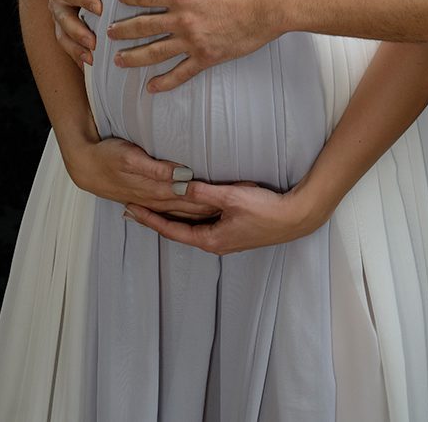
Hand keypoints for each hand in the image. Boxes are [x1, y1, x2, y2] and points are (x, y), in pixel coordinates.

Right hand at [46, 0, 108, 66]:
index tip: (98, 7)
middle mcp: (57, 0)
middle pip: (61, 18)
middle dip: (77, 31)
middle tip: (94, 41)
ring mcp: (61, 16)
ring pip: (63, 35)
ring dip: (76, 47)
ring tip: (92, 57)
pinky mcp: (69, 28)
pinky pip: (69, 45)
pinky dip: (78, 56)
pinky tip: (91, 66)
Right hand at [64, 135, 220, 220]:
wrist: (84, 164)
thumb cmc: (108, 156)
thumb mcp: (131, 158)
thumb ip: (157, 168)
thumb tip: (182, 176)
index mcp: (155, 189)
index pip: (191, 196)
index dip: (212, 197)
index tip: (233, 196)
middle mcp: (155, 198)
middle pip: (189, 207)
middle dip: (212, 207)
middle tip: (236, 205)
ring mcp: (149, 200)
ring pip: (181, 210)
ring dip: (201, 211)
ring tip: (223, 211)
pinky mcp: (144, 197)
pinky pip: (169, 209)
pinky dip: (184, 212)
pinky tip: (192, 213)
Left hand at [110, 0, 279, 91]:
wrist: (273, 5)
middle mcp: (182, 20)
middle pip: (143, 26)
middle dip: (122, 30)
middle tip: (108, 33)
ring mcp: (193, 41)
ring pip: (155, 53)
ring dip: (134, 57)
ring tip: (118, 61)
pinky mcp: (207, 56)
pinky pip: (181, 72)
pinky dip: (165, 82)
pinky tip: (151, 87)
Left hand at [124, 178, 322, 253]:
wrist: (295, 219)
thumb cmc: (266, 211)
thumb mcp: (232, 198)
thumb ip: (204, 192)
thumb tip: (179, 185)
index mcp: (210, 239)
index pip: (171, 230)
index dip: (150, 219)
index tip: (132, 210)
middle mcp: (214, 242)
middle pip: (178, 231)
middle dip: (157, 218)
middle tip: (136, 207)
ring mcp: (225, 238)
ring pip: (191, 227)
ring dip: (173, 217)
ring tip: (155, 206)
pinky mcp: (235, 231)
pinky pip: (205, 223)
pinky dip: (190, 215)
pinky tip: (188, 206)